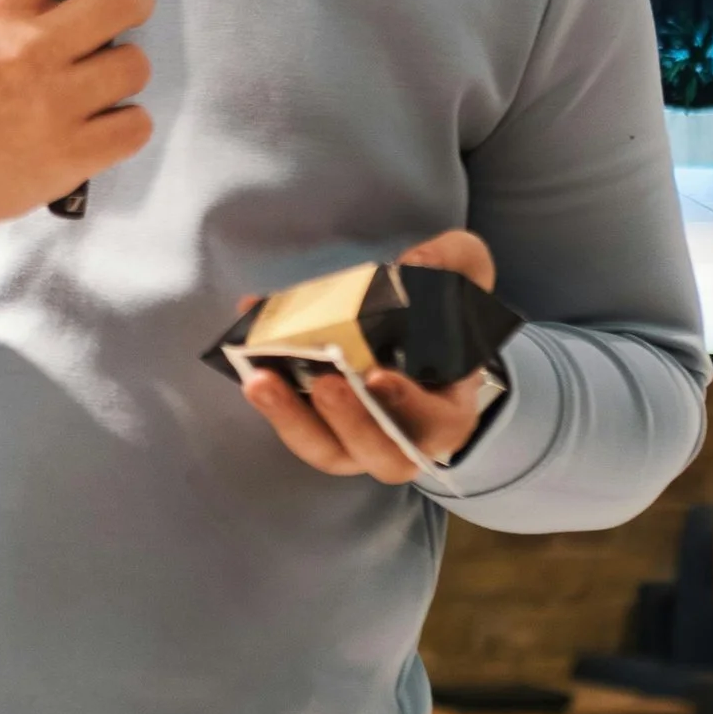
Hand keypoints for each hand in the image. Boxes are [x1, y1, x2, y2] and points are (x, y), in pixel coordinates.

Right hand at [0, 0, 160, 288]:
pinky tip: (92, 127)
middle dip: (136, 1)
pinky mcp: (69, 155)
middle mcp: (26, 49)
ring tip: (88, 88)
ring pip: (137, 63)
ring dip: (122, 73)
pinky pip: (137, 124)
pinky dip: (123, 126)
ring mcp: (50, 104)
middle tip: (119, 18)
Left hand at [241, 229, 502, 487]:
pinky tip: (247, 358)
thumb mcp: (465, 274)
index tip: (379, 376)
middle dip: (347, 421)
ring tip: (261, 380)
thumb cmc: (445, 315)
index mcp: (448, 410)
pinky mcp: (320, 427)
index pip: (436, 424)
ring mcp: (358, 441)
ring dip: (292, 420)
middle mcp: (405, 439)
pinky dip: (271, 398)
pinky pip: (295, 425)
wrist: (416, 334)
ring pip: (327, 451)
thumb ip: (453, 260)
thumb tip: (415, 261)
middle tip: (324, 382)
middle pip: (378, 453)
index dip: (409, 406)